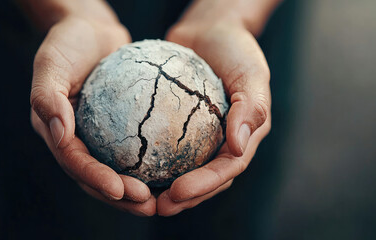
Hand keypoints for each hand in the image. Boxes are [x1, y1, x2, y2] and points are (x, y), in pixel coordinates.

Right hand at [29, 12, 155, 215]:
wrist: (88, 27)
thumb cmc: (67, 40)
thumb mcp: (51, 62)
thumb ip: (47, 97)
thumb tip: (61, 136)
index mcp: (53, 131)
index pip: (74, 163)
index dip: (96, 180)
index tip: (122, 190)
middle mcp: (72, 139)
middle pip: (94, 177)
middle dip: (120, 197)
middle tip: (149, 204)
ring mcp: (93, 136)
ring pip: (115, 170)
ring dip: (136, 189)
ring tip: (164, 198)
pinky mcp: (114, 129)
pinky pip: (132, 150)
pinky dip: (149, 163)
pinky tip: (175, 169)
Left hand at [158, 5, 271, 215]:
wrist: (212, 29)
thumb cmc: (236, 48)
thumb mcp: (251, 73)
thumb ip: (251, 108)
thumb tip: (238, 148)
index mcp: (245, 138)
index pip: (226, 170)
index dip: (203, 186)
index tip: (176, 193)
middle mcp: (224, 142)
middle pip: (205, 180)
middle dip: (183, 199)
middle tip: (155, 207)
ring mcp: (202, 137)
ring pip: (183, 169)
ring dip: (163, 187)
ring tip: (137, 195)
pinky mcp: (180, 126)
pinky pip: (164, 145)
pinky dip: (149, 158)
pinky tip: (124, 162)